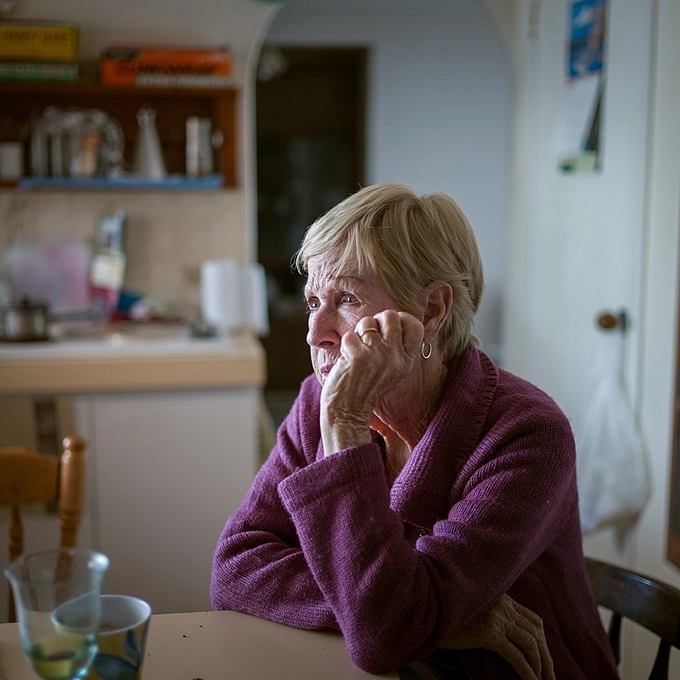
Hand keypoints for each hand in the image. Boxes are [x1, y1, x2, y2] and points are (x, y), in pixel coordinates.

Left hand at [320, 310, 422, 453]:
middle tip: (369, 336)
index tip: (388, 327)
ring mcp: (376, 354)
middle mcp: (395, 356)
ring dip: (359, 332)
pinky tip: (347, 360)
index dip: (400, 320)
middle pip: (390, 315)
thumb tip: (395, 318)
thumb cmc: (367, 390)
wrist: (347, 411)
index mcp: (407, 360)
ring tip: (357, 350)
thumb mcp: (393, 372)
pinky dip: (346, 345)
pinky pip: (350, 335)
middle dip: (376, 321)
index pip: (414, 325)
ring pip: (368, 321)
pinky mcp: (357, 354)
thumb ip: (397, 349)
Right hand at [441, 594, 554, 679]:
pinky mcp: (489, 632)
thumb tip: (505, 635)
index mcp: (501, 597)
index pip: (533, 619)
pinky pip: (516, 655)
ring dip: (540, 665)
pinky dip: (527, 671)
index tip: (546, 658)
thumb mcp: (475, 611)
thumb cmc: (449, 614)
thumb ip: (492, 615)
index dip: (543, 641)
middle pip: (536, 632)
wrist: (429, 610)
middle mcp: (502, 605)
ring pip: (530, 644)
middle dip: (546, 656)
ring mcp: (497, 618)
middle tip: (550, 676)